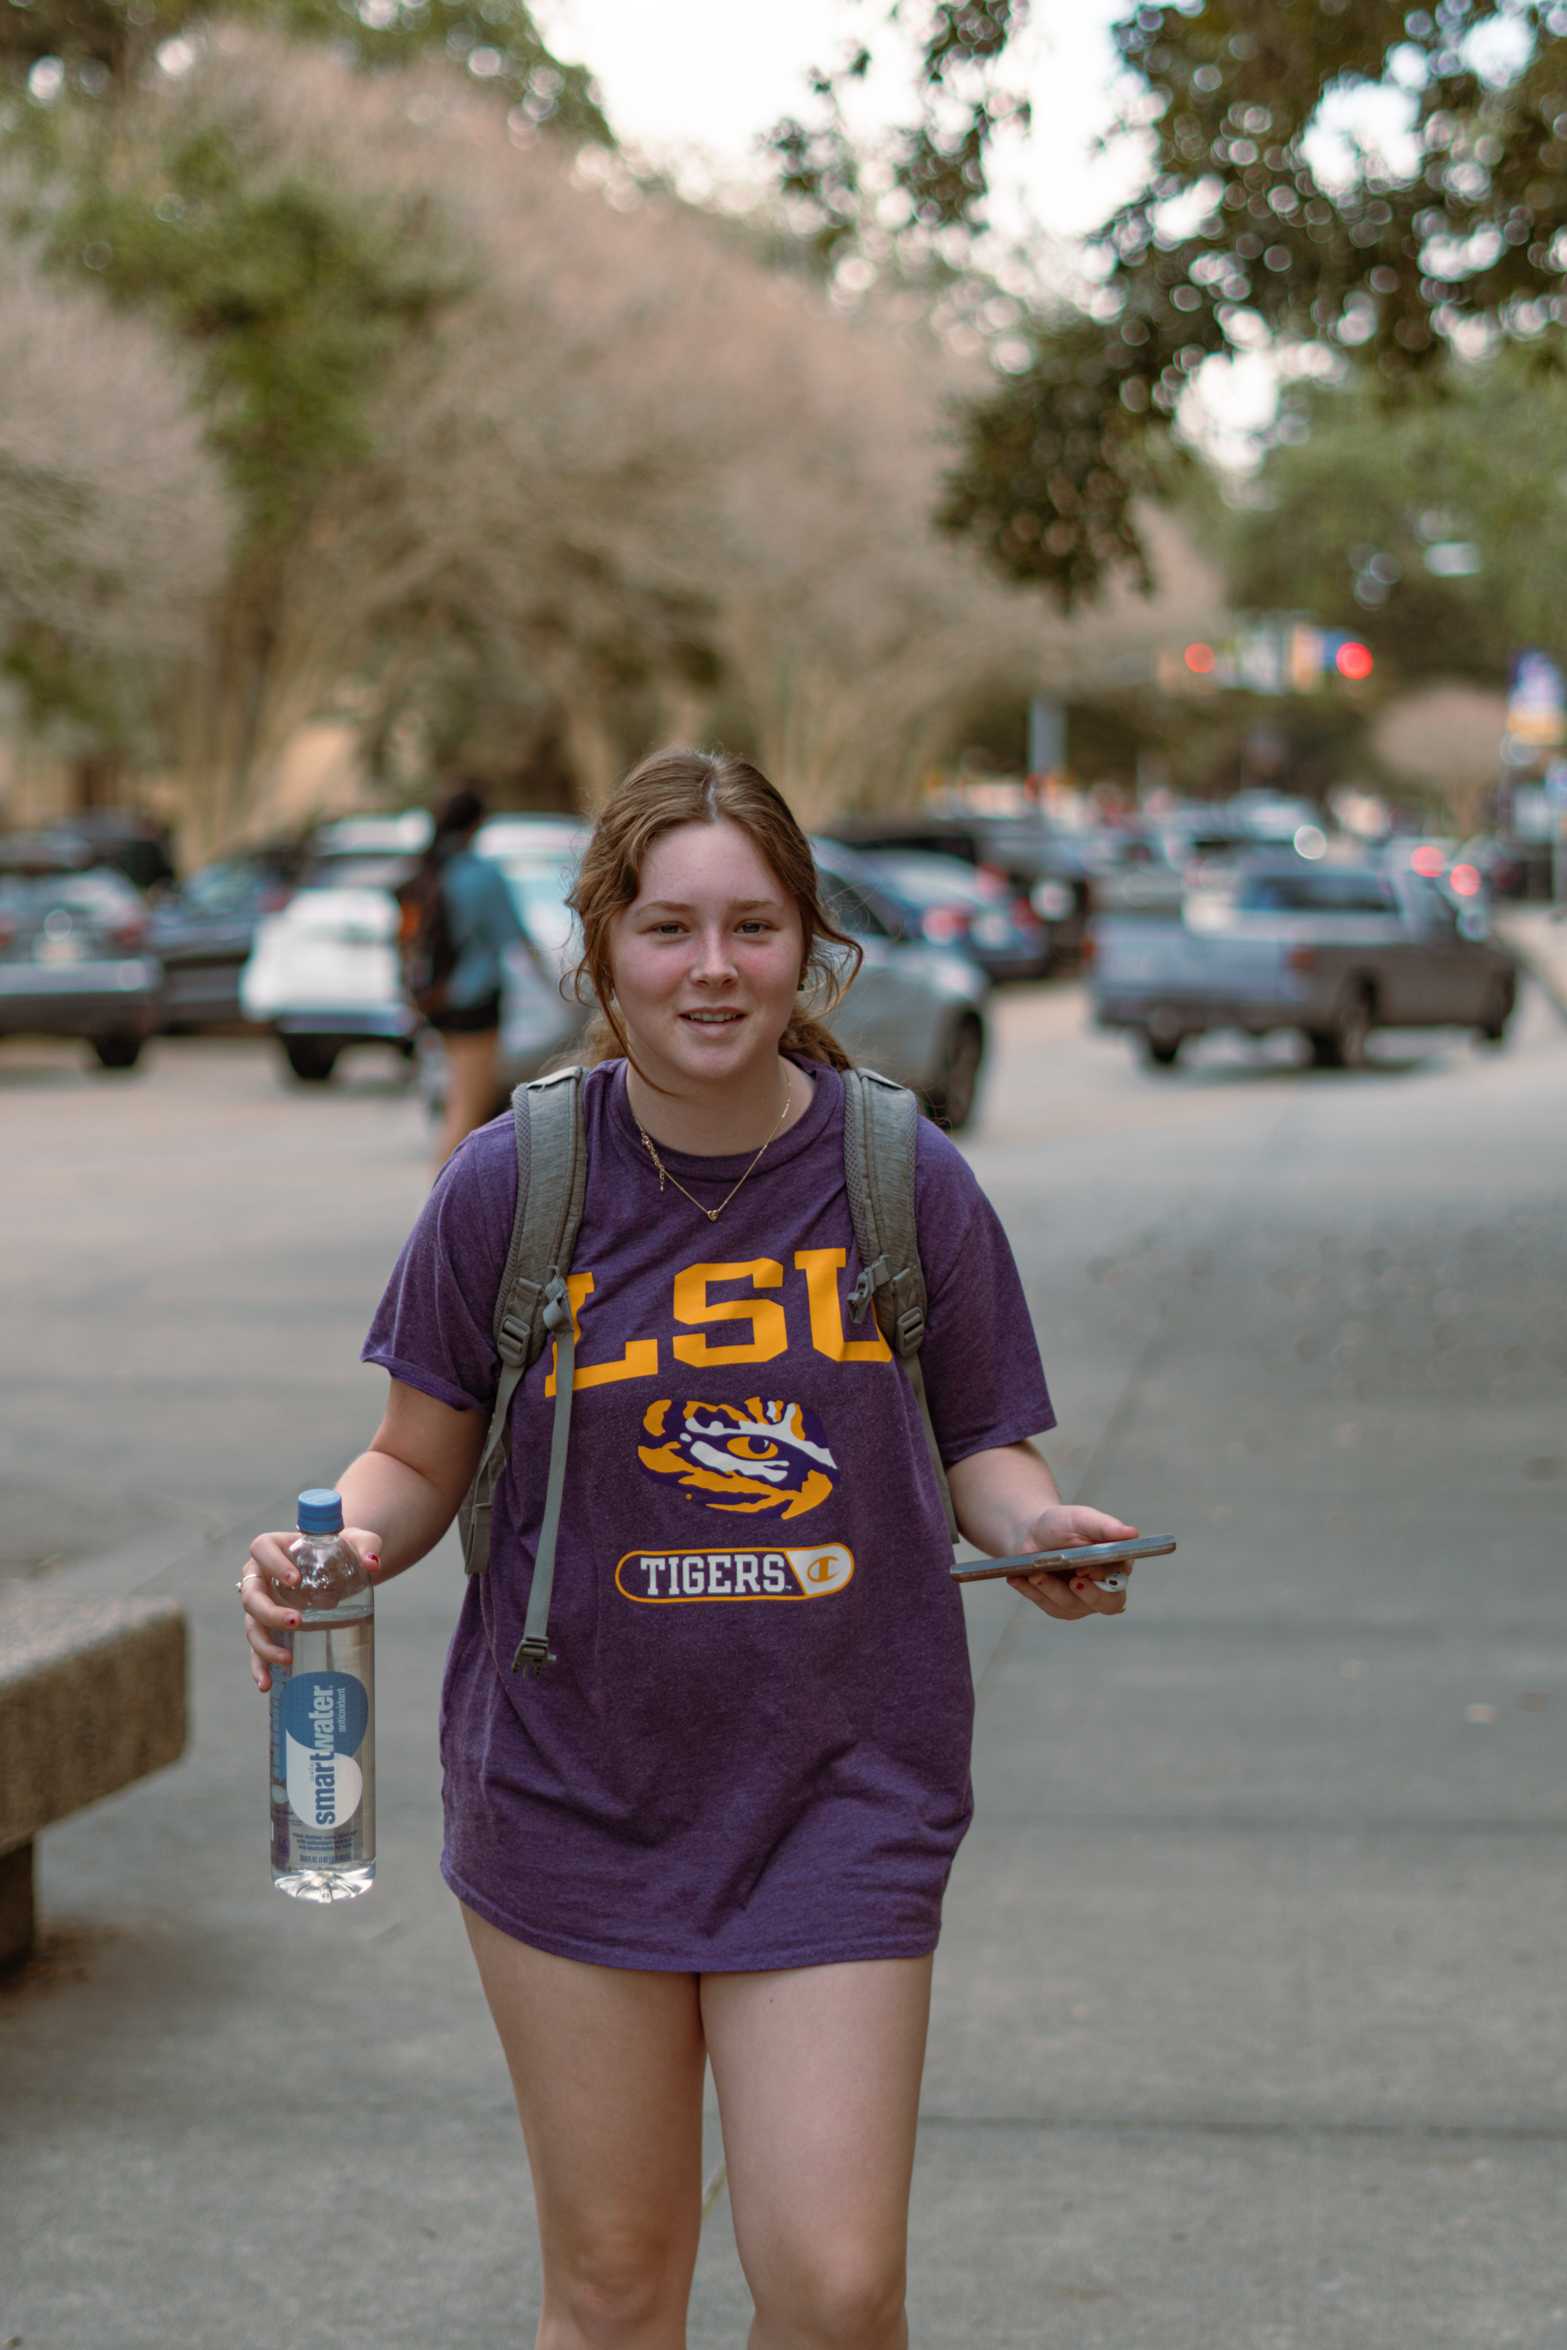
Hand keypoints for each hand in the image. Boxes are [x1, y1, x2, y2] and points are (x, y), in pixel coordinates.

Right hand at [238, 1527, 380, 1693]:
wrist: (337, 1565)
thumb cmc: (340, 1549)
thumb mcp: (356, 1541)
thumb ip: (365, 1546)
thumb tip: (373, 1563)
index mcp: (275, 1547)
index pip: (262, 1548)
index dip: (273, 1564)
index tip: (294, 1580)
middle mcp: (260, 1576)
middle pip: (251, 1594)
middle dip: (269, 1612)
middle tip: (297, 1622)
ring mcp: (262, 1604)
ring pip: (251, 1625)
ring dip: (264, 1645)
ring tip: (287, 1659)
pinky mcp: (268, 1628)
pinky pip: (257, 1649)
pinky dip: (260, 1666)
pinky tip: (267, 1683)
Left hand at [1005, 1503, 1138, 1622]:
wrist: (1029, 1533)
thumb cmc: (1061, 1524)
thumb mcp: (1082, 1520)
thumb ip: (1105, 1527)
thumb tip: (1132, 1533)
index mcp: (1115, 1565)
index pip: (1119, 1581)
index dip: (1105, 1579)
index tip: (1085, 1569)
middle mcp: (1103, 1587)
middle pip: (1106, 1604)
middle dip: (1088, 1594)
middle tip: (1072, 1581)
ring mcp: (1081, 1601)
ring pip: (1071, 1605)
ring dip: (1051, 1589)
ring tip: (1035, 1573)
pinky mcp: (1058, 1606)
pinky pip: (1047, 1605)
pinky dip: (1032, 1591)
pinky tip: (1018, 1578)